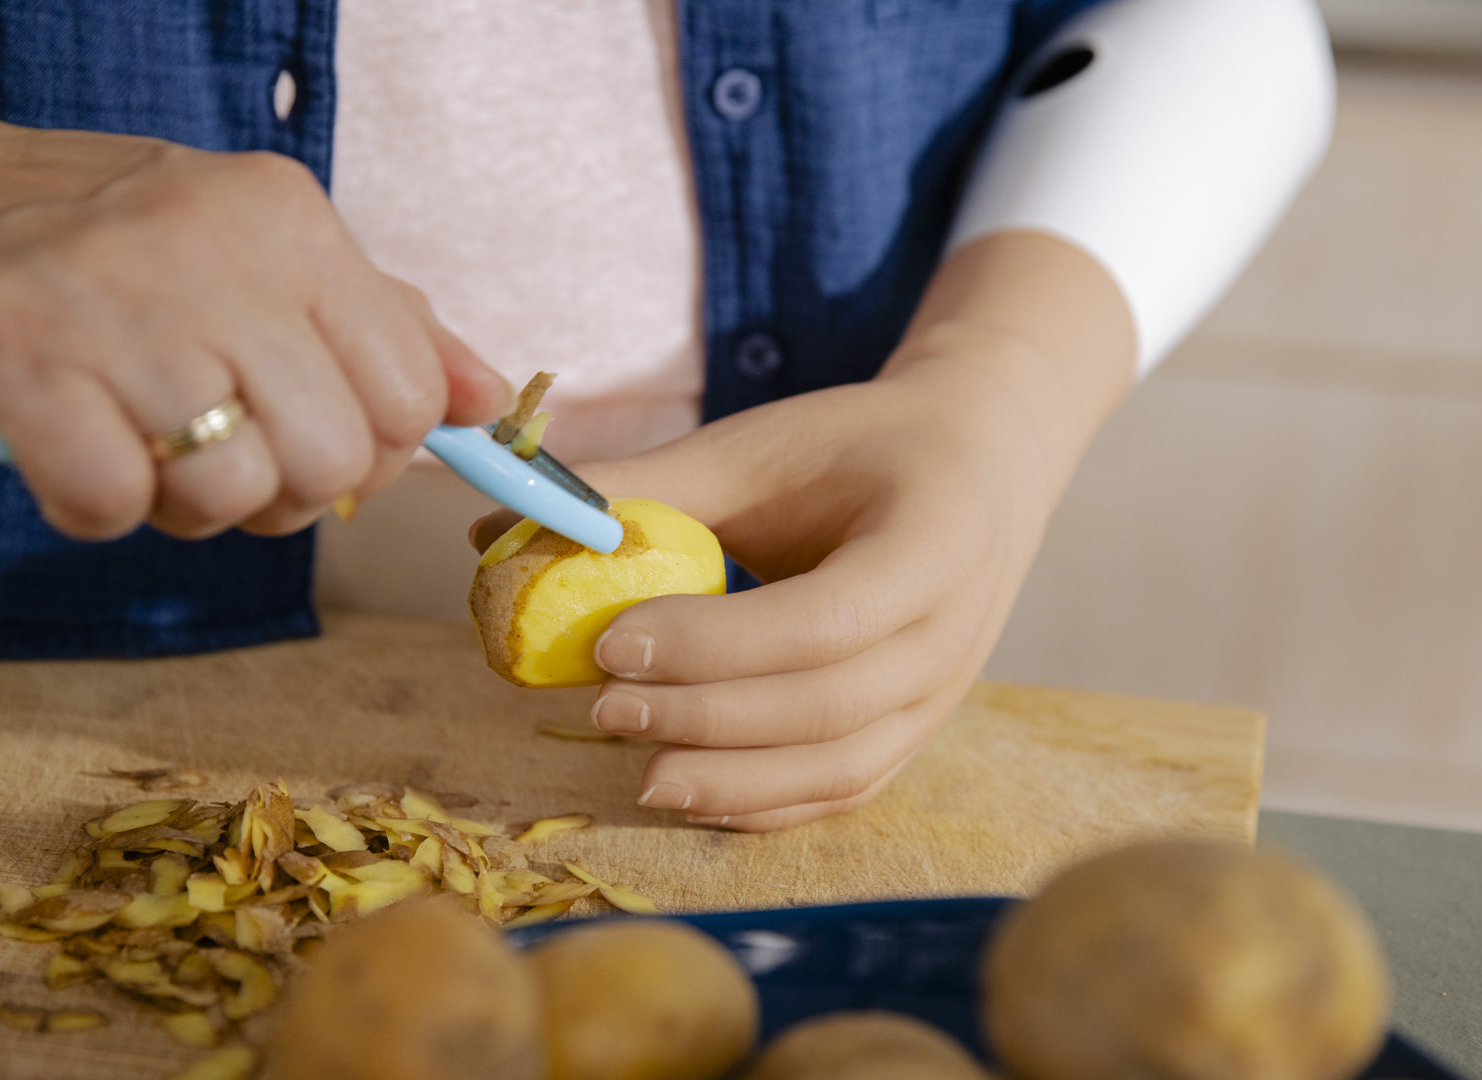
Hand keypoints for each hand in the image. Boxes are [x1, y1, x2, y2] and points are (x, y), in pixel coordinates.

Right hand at [0, 88, 508, 539]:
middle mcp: (213, 247)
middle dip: (281, 493)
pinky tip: (62, 452)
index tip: (301, 439)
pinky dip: (93, 507)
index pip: (410, 393)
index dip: (368, 453)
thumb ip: (377, 322)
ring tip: (129, 441)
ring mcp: (112, 301)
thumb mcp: (246, 250)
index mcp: (286, 220)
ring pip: (232, 490)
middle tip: (207, 452)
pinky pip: (115, 503)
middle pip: (335, 457)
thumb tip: (487, 400)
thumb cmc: (89, 243)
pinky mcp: (13, 359)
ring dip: (182, 504)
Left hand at [472, 233, 1134, 829]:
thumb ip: (648, 486)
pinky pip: (845, 789)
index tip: (611, 638)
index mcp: (935, 539)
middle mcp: (954, 632)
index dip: (715, 644)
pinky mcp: (916, 730)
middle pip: (831, 705)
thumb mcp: (765, 443)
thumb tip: (504, 526)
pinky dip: (766, 804)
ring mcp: (943, 695)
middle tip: (606, 705)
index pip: (827, 620)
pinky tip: (688, 791)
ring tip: (639, 773)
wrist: (977, 466)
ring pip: (843, 767)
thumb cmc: (858, 447)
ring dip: (734, 781)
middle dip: (708, 716)